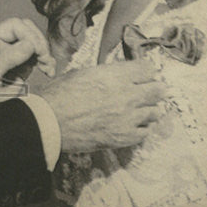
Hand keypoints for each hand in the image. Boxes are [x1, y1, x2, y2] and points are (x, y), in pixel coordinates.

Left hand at [0, 18, 50, 111]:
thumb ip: (9, 58)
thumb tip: (30, 45)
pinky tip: (48, 72)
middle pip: (28, 30)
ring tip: (48, 70)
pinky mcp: (19, 62)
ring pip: (35, 43)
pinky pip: (37, 56)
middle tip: (45, 60)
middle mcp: (1, 41)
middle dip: (40, 44)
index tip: (38, 52)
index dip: (30, 35)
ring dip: (45, 54)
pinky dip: (46, 62)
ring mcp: (11, 51)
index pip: (16, 25)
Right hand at [27, 59, 166, 151]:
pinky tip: (130, 126)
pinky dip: (140, 128)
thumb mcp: (82, 73)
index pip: (147, 69)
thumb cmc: (59, 95)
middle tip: (145, 92)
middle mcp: (126, 95)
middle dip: (153, 89)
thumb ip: (107, 74)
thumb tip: (119, 75)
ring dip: (146, 110)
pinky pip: (145, 132)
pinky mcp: (124, 137)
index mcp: (115, 75)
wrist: (49, 122)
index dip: (144, 71)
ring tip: (135, 111)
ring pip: (154, 112)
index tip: (140, 75)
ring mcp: (128, 118)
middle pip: (158, 90)